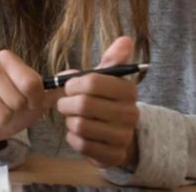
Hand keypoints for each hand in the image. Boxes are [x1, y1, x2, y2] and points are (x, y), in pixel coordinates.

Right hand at [0, 50, 59, 152]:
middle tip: (9, 110)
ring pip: (1, 113)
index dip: (34, 101)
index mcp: (5, 58)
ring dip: (3, 121)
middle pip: (17, 100)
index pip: (31, 83)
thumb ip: (55, 89)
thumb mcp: (35, 99)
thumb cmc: (11, 107)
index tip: (29, 103)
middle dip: (16, 113)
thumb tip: (78, 75)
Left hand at [56, 36, 139, 168]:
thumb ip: (112, 60)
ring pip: (79, 125)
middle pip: (82, 105)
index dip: (72, 84)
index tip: (69, 86)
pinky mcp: (113, 155)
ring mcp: (123, 136)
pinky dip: (72, 138)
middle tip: (65, 103)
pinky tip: (78, 133)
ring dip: (69, 121)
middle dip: (66, 103)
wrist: (118, 135)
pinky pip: (80, 144)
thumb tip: (125, 39)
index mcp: (128, 90)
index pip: (91, 82)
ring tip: (73, 118)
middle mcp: (130, 114)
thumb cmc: (105, 101)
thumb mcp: (108, 79)